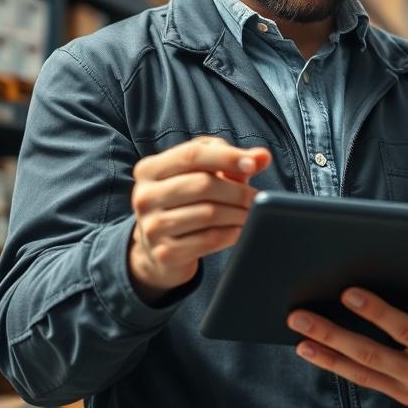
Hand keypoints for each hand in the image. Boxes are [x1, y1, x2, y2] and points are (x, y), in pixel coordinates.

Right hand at [128, 136, 269, 303]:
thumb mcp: (203, 173)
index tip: (253, 164)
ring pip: (209, 213)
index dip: (227, 157)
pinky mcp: (164, 253)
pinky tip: (239, 230)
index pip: (192, 154)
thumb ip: (231, 160)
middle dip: (238, 190)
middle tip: (257, 198)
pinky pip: (209, 239)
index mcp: (150, 169)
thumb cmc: (186, 201)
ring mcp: (152, 226)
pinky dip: (231, 233)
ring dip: (239, 213)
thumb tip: (263, 156)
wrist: (157, 249)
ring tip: (252, 213)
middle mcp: (144, 196)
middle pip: (204, 184)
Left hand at [288, 290, 407, 406]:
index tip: (349, 294)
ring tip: (299, 334)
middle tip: (302, 316)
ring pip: (361, 370)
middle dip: (334, 334)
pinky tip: (312, 350)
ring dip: (327, 352)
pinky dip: (335, 365)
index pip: (406, 330)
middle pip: (372, 353)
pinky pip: (363, 380)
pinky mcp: (398, 395)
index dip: (377, 313)